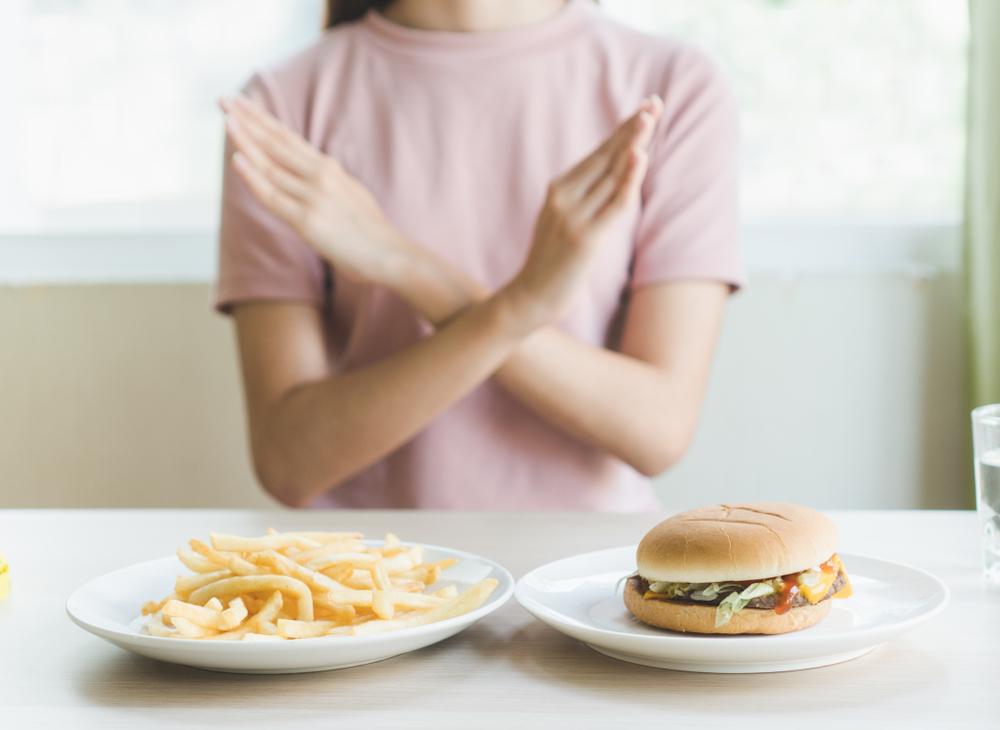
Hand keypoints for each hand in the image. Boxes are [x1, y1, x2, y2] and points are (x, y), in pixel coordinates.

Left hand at [220, 96, 415, 283]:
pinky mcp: (308, 220)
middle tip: (223, 98)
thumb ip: (332, 182)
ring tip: (226, 120)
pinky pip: (274, 197)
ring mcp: (313, 196)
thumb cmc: (372, 232)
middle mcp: (320, 176)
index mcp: (329, 169)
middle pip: (276, 143)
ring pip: (270, 165)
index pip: (288, 138)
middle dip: (248, 119)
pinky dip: (254, 178)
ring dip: (246, 141)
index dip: (262, 119)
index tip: (241, 103)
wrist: (391, 254)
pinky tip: (237, 160)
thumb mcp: (352, 195)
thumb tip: (324, 170)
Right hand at [503, 96, 662, 327]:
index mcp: (558, 190)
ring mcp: (573, 217)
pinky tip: (640, 158)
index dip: (622, 130)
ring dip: (632, 145)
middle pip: (605, 156)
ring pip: (610, 175)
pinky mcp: (584, 239)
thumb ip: (583, 200)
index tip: (645, 108)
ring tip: (650, 118)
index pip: (597, 154)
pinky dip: (628, 180)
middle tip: (654, 103)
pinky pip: (612, 205)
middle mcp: (563, 197)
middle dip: (631, 129)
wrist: (529, 299)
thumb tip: (611, 182)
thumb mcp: (564, 223)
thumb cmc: (552, 265)